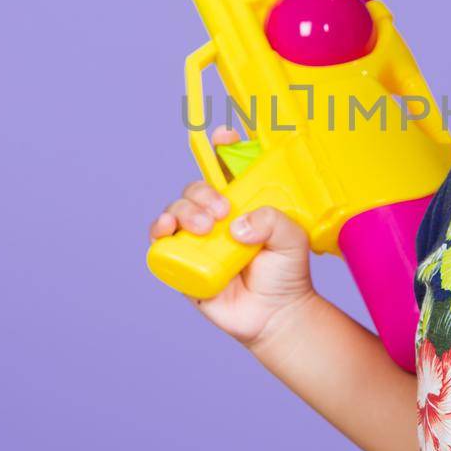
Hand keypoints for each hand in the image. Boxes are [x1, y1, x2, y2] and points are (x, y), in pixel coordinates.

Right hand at [148, 125, 316, 349]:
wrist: (275, 315)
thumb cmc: (286, 273)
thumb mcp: (292, 239)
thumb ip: (272, 221)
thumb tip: (235, 226)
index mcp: (243, 202)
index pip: (228, 168)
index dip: (223, 147)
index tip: (224, 135)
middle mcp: (217, 217)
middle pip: (196, 189)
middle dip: (203, 193)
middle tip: (222, 212)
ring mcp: (198, 239)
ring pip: (176, 210)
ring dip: (183, 210)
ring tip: (205, 227)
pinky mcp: (183, 262)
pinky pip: (162, 243)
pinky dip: (159, 232)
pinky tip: (166, 232)